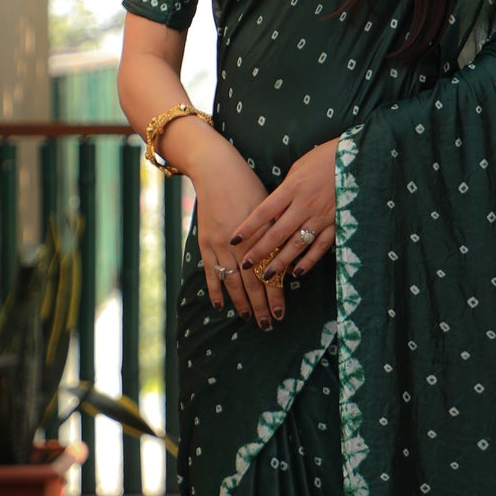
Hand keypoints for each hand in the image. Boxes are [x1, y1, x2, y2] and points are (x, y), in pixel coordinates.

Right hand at [189, 147, 285, 328]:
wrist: (216, 170)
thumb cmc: (249, 185)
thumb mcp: (269, 207)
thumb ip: (277, 233)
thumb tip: (289, 258)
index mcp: (260, 236)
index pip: (269, 274)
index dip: (275, 295)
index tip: (281, 312)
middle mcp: (241, 245)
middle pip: (252, 283)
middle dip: (261, 305)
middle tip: (267, 324)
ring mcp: (220, 245)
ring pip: (232, 281)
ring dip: (241, 303)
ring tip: (248, 319)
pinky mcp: (206, 242)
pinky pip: (211, 272)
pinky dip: (215, 290)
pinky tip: (220, 306)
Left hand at [229, 138, 338, 288]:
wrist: (358, 158)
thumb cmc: (325, 158)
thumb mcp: (299, 167)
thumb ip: (285, 190)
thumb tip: (273, 210)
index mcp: (293, 187)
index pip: (264, 212)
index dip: (248, 227)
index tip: (234, 240)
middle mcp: (305, 204)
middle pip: (278, 233)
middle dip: (260, 251)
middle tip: (245, 265)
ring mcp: (322, 217)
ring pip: (297, 244)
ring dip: (281, 262)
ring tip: (267, 275)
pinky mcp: (337, 224)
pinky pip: (320, 246)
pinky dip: (309, 261)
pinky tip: (297, 271)